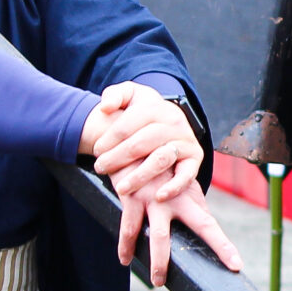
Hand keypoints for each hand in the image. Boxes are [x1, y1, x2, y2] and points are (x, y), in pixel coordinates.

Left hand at [83, 82, 202, 197]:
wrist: (167, 121)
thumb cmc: (142, 112)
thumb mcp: (129, 95)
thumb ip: (115, 95)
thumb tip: (105, 108)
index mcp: (156, 107)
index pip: (128, 124)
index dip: (109, 139)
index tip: (96, 150)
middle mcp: (174, 122)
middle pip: (141, 143)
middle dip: (117, 158)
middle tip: (101, 168)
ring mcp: (185, 141)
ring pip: (160, 160)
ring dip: (139, 176)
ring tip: (121, 188)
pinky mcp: (195, 158)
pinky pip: (186, 174)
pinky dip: (174, 186)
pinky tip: (158, 196)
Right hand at [118, 174, 243, 286]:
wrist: (133, 141)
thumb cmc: (160, 170)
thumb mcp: (180, 186)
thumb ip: (193, 207)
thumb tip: (208, 227)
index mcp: (189, 199)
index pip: (210, 225)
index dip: (224, 246)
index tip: (236, 266)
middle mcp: (176, 199)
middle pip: (194, 230)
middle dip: (205, 252)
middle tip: (201, 277)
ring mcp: (154, 198)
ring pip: (159, 238)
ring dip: (157, 262)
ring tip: (157, 282)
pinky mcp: (132, 197)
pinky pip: (128, 228)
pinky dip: (125, 246)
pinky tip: (125, 259)